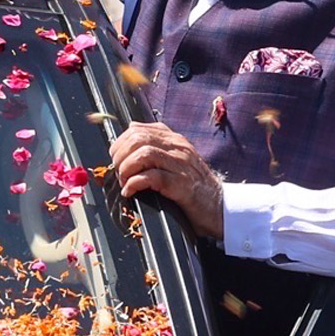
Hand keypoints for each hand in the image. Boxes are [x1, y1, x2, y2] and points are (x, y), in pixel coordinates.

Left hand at [109, 121, 225, 238]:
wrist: (219, 207)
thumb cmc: (193, 186)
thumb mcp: (175, 159)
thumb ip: (156, 143)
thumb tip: (131, 128)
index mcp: (174, 140)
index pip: (138, 129)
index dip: (120, 143)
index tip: (115, 158)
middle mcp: (178, 148)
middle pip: (138, 139)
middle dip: (120, 156)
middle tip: (118, 172)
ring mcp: (181, 165)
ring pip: (144, 154)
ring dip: (126, 169)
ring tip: (124, 182)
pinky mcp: (181, 185)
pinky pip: (152, 177)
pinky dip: (135, 183)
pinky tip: (131, 192)